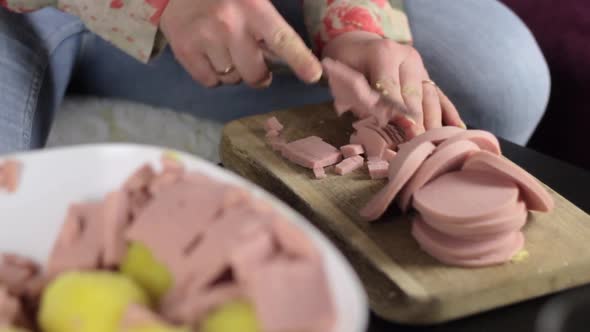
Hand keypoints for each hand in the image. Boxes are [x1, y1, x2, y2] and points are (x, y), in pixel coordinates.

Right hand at [160, 0, 321, 87]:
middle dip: (258, 73)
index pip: (282, 39)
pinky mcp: (185, 50)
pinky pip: (209, 81)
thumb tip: (288, 48)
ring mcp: (205, 39)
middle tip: (254, 63)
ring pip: (232, 78)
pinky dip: (212, 74)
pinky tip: (209, 55)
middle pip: (255, 73)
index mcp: (253, 6)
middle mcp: (230, 25)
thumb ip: (270, 20)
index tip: (314, 76)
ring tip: (225, 50)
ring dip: (233, 71)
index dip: (300, 60)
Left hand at [323, 31, 464, 136]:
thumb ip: (360, 95)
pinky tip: (457, 128)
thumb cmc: (347, 65)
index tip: (404, 128)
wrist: (358, 46)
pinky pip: (439, 96)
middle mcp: (408, 57)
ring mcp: (420, 67)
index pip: (391, 86)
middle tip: (419, 143)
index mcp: (385, 53)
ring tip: (435, 142)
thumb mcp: (343, 75)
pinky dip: (448, 113)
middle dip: (417, 121)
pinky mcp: (427, 77)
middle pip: (414, 94)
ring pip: (430, 97)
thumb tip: (382, 117)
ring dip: (432, 121)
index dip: (395, 109)